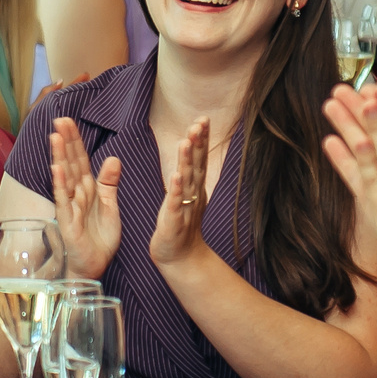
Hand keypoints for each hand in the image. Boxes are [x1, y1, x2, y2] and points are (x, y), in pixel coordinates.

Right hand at [47, 117, 123, 278]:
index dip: (76, 140)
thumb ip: (109, 182)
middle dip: (66, 141)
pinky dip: (60, 184)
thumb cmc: (99, 238)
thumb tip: (113, 157)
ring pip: (65, 178)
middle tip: (59, 119)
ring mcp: (70, 207)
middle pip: (71, 163)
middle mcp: (76, 195)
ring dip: (60, 157)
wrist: (96, 265)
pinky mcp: (68, 222)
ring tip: (55, 136)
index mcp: (87, 189)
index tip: (69, 120)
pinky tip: (57, 169)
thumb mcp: (109, 205)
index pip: (81, 159)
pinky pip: (64, 200)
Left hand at [148, 119, 214, 268]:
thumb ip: (188, 173)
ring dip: (187, 161)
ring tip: (187, 141)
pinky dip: (176, 190)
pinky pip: (175, 203)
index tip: (203, 119)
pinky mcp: (174, 221)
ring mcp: (184, 207)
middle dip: (198, 143)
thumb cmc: (181, 225)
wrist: (181, 257)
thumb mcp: (186, 195)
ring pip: (187, 181)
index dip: (201, 140)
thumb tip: (191, 150)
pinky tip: (176, 176)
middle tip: (200, 122)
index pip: (199, 159)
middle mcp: (193, 194)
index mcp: (194, 187)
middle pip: (196, 165)